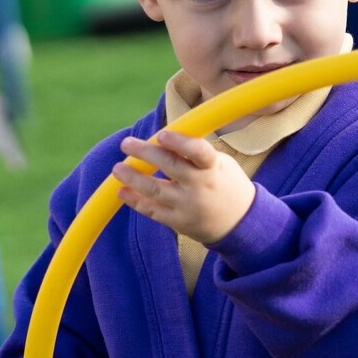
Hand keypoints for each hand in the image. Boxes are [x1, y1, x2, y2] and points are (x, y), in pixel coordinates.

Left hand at [111, 130, 254, 244]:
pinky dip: (135, 200)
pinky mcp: (178, 222)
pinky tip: (122, 190)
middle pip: (170, 166)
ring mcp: (188, 206)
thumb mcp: (218, 164)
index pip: (199, 153)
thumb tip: (160, 137)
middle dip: (145, 153)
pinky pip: (152, 210)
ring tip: (117, 168)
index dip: (180, 143)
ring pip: (155, 190)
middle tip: (126, 143)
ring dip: (133, 178)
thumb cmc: (223, 183)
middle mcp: (200, 187)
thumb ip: (192, 153)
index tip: (162, 135)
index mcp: (213, 168)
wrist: (239, 221)